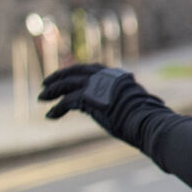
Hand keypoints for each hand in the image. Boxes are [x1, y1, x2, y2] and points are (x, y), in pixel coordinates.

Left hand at [39, 63, 166, 146]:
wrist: (148, 122)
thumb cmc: (149, 119)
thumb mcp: (139, 105)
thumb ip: (129, 102)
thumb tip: (142, 107)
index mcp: (118, 76)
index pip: (92, 69)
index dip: (77, 72)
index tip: (68, 76)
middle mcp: (106, 76)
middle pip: (76, 72)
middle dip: (59, 77)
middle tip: (46, 83)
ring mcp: (96, 85)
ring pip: (67, 84)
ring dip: (52, 91)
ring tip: (41, 98)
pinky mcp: (88, 97)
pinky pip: (66, 101)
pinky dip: (57, 109)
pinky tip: (50, 115)